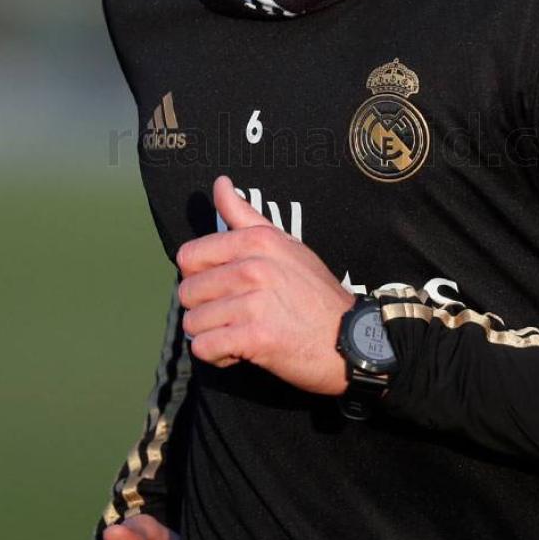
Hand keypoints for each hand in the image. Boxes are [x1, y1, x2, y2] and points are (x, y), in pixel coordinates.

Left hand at [176, 176, 355, 395]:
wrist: (350, 338)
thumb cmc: (315, 294)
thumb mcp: (285, 245)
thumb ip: (245, 216)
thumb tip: (219, 183)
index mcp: (256, 241)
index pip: (189, 257)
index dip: (199, 278)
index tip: (222, 290)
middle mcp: (253, 268)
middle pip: (188, 292)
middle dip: (204, 310)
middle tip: (233, 316)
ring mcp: (254, 303)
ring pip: (193, 323)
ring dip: (211, 335)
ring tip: (238, 334)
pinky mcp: (255, 338)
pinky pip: (204, 347)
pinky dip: (217, 356)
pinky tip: (237, 353)